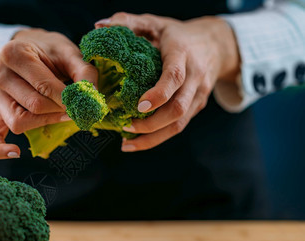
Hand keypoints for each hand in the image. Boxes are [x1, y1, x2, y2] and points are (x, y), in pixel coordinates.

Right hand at [0, 28, 97, 158]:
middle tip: (75, 107)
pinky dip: (1, 147)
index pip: (43, 87)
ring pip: (19, 122)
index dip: (66, 99)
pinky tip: (16, 152)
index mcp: (13, 54)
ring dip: (45, 122)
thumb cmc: (51, 50)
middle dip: (58, 110)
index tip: (82, 103)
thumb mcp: (70, 52)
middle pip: (33, 106)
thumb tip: (91, 96)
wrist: (30, 47)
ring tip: (62, 114)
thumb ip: (84, 72)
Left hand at [95, 13, 239, 151]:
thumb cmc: (177, 34)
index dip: (159, 94)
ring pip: (179, 124)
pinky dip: (158, 137)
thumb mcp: (155, 22)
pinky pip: (179, 126)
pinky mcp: (197, 106)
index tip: (139, 106)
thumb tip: (99, 26)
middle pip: (178, 108)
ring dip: (152, 138)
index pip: (175, 77)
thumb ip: (128, 21)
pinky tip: (137, 140)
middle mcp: (195, 77)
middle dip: (151, 124)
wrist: (217, 44)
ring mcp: (199, 95)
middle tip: (125, 126)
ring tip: (126, 143)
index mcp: (182, 54)